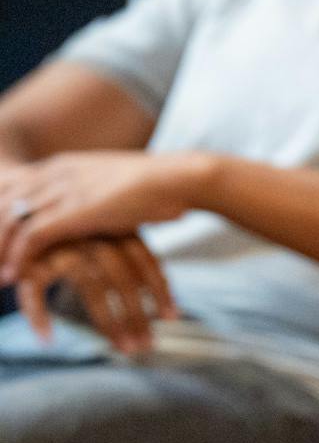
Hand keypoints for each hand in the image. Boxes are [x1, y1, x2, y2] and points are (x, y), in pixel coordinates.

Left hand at [0, 151, 210, 284]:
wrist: (178, 179)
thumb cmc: (155, 186)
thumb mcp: (109, 186)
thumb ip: (87, 196)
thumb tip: (84, 216)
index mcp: (60, 165)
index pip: (8, 187)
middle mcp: (54, 174)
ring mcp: (62, 191)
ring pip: (7, 221)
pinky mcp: (73, 212)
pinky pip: (30, 237)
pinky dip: (17, 258)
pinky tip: (14, 276)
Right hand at [13, 234, 178, 352]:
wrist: (27, 220)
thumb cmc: (77, 240)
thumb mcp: (106, 241)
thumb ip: (132, 265)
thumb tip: (171, 310)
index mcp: (112, 230)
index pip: (144, 258)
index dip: (160, 289)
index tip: (172, 318)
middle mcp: (89, 237)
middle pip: (121, 277)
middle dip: (137, 314)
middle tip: (148, 345)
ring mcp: (60, 249)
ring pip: (91, 286)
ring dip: (109, 322)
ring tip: (124, 349)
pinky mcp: (29, 266)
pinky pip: (33, 292)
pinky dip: (38, 315)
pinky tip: (47, 339)